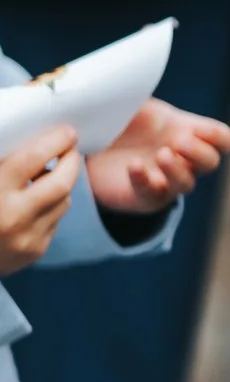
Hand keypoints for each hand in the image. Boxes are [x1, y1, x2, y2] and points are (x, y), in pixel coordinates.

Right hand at [0, 129, 77, 276]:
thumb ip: (2, 159)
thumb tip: (26, 134)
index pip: (33, 159)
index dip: (55, 141)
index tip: (67, 132)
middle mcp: (13, 216)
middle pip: (62, 183)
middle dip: (71, 162)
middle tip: (70, 149)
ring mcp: (27, 237)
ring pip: (63, 201)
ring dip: (60, 184)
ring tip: (46, 174)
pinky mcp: (35, 250)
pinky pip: (55, 220)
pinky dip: (50, 206)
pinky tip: (34, 202)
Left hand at [86, 99, 229, 220]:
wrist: (92, 153)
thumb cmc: (119, 123)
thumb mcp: (132, 101)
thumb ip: (142, 87)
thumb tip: (141, 64)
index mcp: (186, 132)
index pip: (222, 140)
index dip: (217, 136)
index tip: (197, 128)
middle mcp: (182, 159)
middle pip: (211, 162)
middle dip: (198, 152)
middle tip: (178, 141)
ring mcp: (166, 180)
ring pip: (187, 183)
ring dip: (177, 169)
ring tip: (161, 155)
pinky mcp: (145, 196)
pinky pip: (154, 194)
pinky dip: (146, 179)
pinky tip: (133, 166)